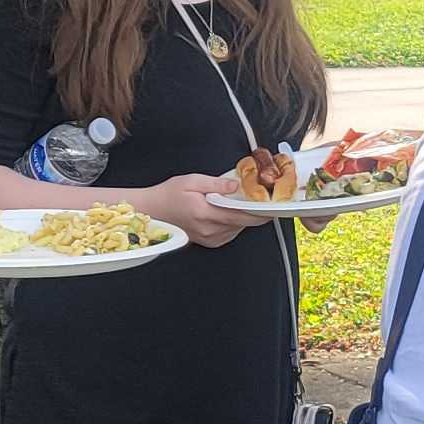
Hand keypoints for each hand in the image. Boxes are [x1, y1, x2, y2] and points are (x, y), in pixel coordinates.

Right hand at [137, 176, 257, 249]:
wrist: (151, 210)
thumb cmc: (168, 194)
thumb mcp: (192, 181)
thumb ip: (216, 184)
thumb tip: (235, 186)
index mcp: (205, 213)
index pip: (240, 216)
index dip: (259, 213)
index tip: (272, 209)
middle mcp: (208, 230)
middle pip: (241, 224)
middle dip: (253, 213)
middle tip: (261, 201)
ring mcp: (207, 238)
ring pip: (236, 230)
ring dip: (243, 219)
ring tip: (244, 205)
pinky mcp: (206, 242)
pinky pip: (228, 235)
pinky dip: (234, 225)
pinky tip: (230, 214)